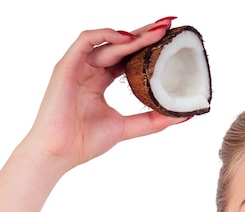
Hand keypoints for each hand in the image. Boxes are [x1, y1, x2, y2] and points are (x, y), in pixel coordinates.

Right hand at [24, 18, 184, 171]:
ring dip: (134, 34)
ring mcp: (78, 67)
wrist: (60, 154)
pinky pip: (86, 41)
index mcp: (100, 81)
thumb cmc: (84, 142)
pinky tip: (128, 38)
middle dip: (145, 34)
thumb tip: (184, 115)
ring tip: (158, 31)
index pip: (127, 57)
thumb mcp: (127, 128)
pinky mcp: (66, 67)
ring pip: (108, 41)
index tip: (170, 40)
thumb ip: (153, 120)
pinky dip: (106, 35)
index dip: (147, 47)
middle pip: (121, 45)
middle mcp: (89, 70)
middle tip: (169, 25)